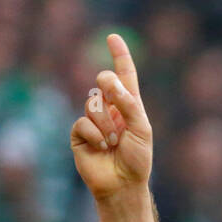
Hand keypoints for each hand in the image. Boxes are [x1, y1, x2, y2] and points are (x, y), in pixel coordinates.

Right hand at [70, 33, 152, 199]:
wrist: (123, 185)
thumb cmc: (137, 159)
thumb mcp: (141, 129)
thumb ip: (128, 104)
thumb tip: (108, 82)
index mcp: (129, 107)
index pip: (124, 76)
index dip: (120, 56)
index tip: (113, 37)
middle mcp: (110, 110)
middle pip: (103, 81)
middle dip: (108, 86)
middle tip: (114, 101)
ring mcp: (93, 120)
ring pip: (92, 103)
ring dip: (105, 124)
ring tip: (114, 143)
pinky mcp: (79, 134)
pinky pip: (82, 122)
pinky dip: (95, 135)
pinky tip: (102, 148)